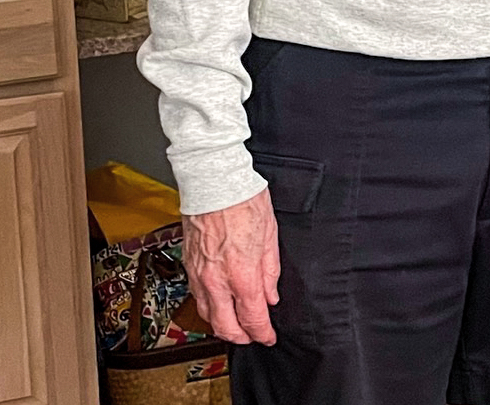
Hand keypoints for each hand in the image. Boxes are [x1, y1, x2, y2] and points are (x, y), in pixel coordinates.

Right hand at [182, 187, 279, 344]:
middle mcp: (217, 281)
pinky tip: (219, 303)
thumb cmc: (244, 200)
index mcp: (242, 274)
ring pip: (208, 316)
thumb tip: (271, 295)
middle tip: (254, 335)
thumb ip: (271, 270)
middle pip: (226, 327)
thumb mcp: (270, 234)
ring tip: (237, 323)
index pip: (253, 318)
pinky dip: (209, 308)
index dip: (263, 333)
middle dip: (242, 337)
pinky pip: (197, 298)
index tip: (269, 336)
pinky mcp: (188, 266)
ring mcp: (199, 275)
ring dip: (223, 325)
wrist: (214, 182)